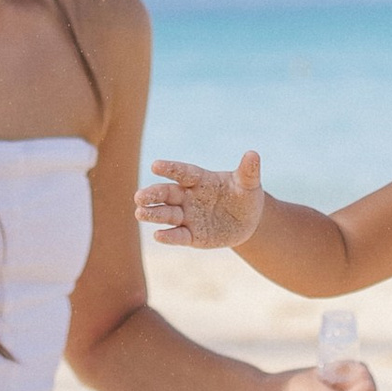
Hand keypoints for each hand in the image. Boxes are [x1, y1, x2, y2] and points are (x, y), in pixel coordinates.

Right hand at [137, 151, 265, 249]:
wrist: (247, 221)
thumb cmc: (244, 195)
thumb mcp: (249, 183)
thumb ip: (248, 171)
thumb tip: (253, 154)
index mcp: (200, 179)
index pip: (183, 172)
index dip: (170, 169)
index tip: (155, 165)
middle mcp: (189, 196)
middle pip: (168, 194)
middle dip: (153, 194)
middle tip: (139, 196)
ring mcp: (189, 216)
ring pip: (168, 214)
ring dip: (154, 214)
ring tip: (139, 213)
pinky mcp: (192, 235)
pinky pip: (178, 235)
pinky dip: (169, 236)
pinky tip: (158, 235)